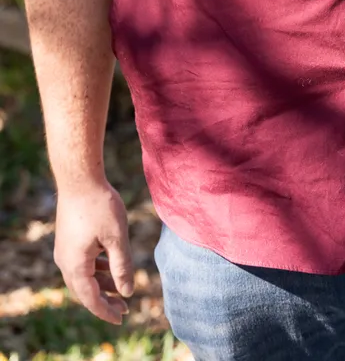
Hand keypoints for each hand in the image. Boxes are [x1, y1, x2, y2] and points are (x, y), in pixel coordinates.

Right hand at [54, 181, 133, 324]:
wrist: (79, 178)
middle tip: (125, 309)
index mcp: (76, 266)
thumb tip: (127, 291)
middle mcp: (65, 262)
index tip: (122, 319)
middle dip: (105, 300)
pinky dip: (96, 269)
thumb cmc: (100, 205)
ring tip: (121, 289)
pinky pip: (81, 263)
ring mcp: (64, 250)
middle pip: (84, 291)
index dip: (106, 311)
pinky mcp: (67, 239)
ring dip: (101, 284)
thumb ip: (122, 266)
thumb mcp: (117, 237)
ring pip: (83, 276)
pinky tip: (109, 266)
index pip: (91, 299)